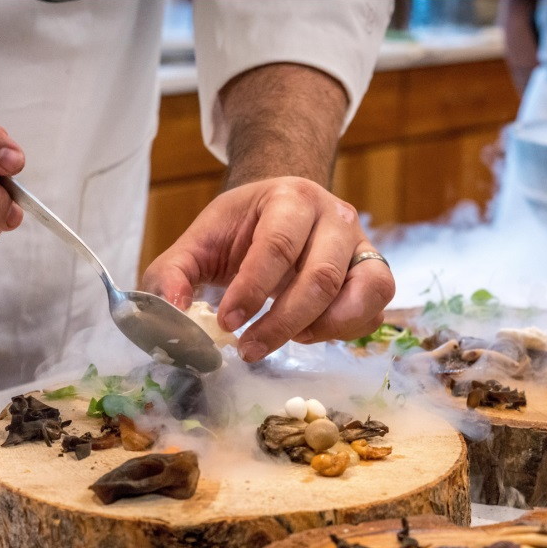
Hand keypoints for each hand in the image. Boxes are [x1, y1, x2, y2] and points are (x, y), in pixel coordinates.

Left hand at [142, 176, 394, 361]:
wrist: (284, 209)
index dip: (252, 290)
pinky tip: (309, 333)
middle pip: (321, 277)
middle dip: (282, 323)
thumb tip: (171, 314)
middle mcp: (335, 217)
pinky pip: (374, 311)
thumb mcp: (199, 242)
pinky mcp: (375, 274)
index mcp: (290, 198)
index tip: (227, 324)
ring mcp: (362, 245)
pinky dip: (344, 331)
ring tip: (288, 340)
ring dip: (322, 329)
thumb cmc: (242, 228)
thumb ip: (173, 274)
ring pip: (362, 293)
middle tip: (249, 349)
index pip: (277, 245)